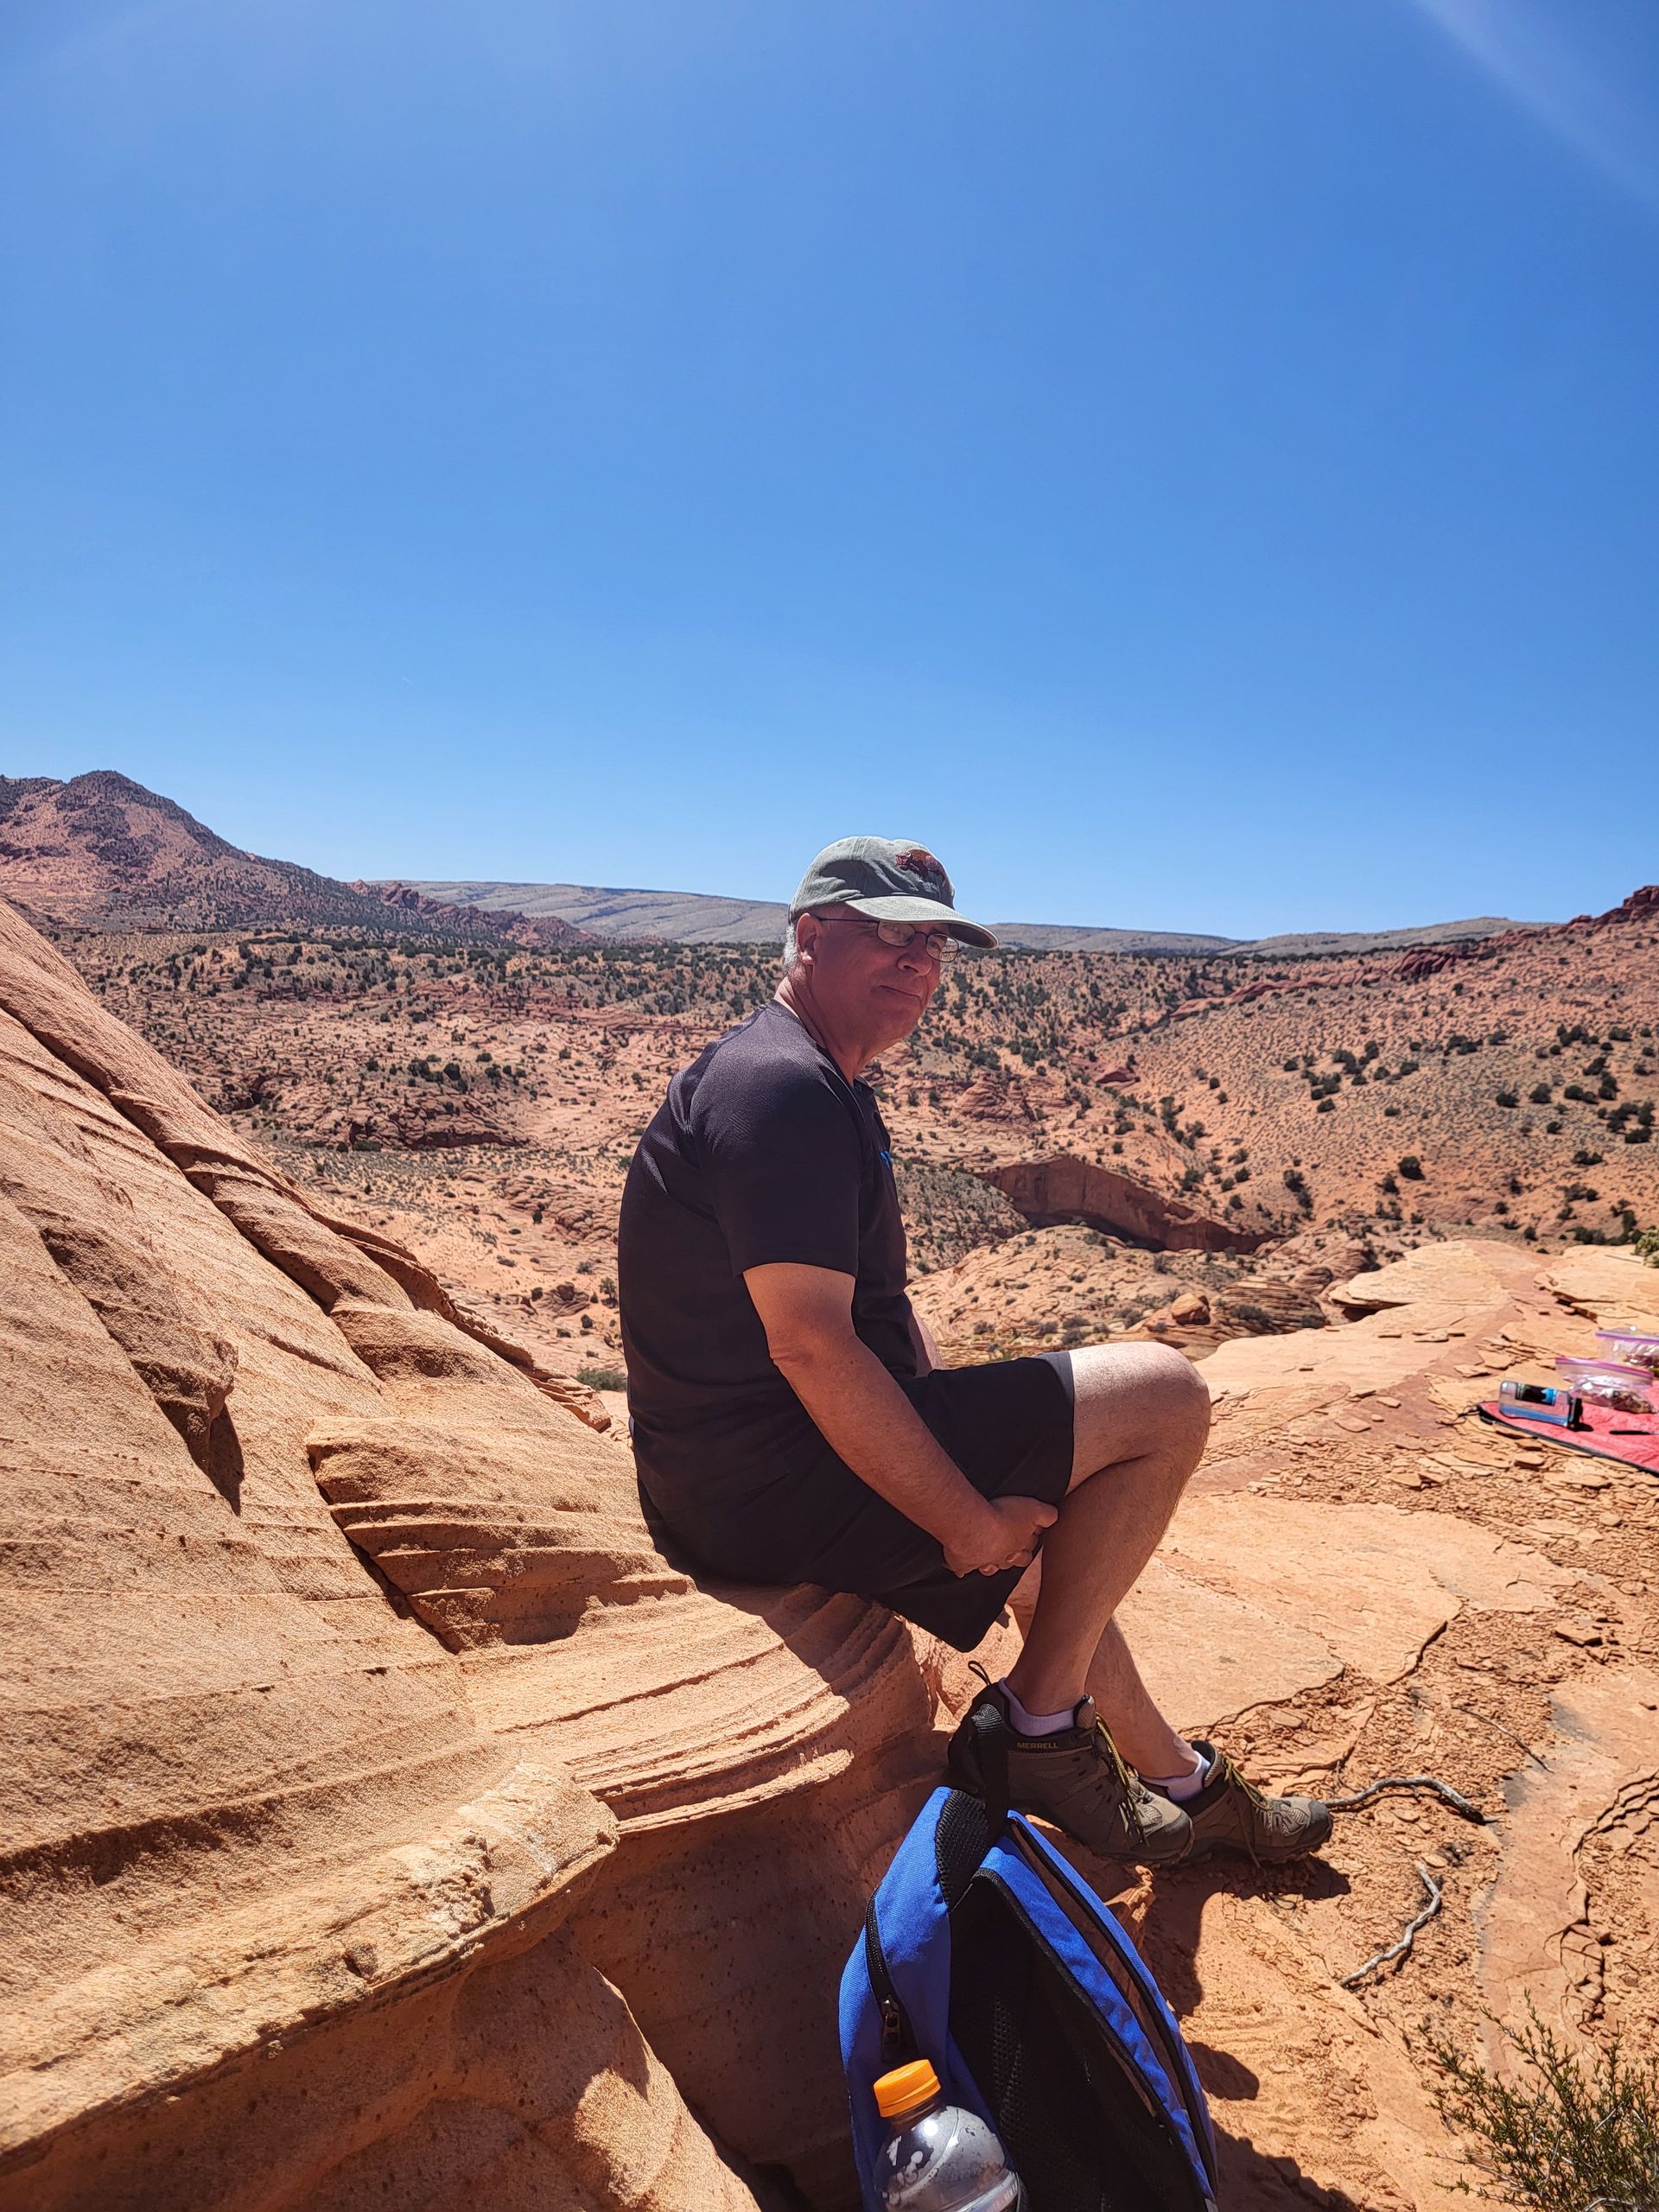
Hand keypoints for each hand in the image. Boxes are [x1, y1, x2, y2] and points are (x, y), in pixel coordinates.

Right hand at [943, 1495, 1058, 1578]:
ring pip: (988, 1567)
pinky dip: (960, 1567)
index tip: (1026, 1538)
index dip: (1028, 1543)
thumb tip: (1054, 1517)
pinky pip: (961, 1568)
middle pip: (1010, 1561)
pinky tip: (958, 1567)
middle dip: (1011, 1557)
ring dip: (988, 1564)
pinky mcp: (962, 1564)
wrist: (974, 1527)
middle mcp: (1001, 1559)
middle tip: (1009, 1552)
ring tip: (987, 1561)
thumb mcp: (1032, 1510)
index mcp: (1019, 1548)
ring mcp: (981, 1563)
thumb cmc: (1003, 1517)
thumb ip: (1046, 1515)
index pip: (1028, 1550)